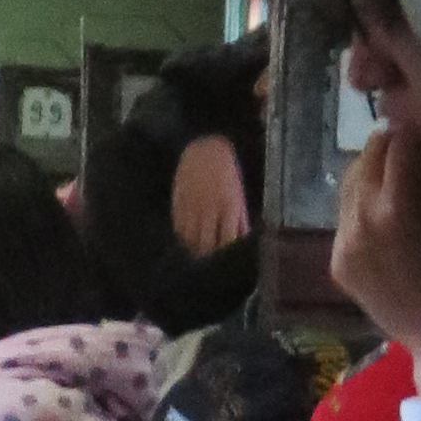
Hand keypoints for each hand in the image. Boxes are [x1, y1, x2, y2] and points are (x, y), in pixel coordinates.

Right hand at [169, 131, 252, 260]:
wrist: (203, 150)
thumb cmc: (226, 173)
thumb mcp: (238, 195)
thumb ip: (240, 220)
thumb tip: (243, 241)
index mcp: (229, 207)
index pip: (228, 241)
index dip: (227, 256)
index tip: (227, 267)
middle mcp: (210, 211)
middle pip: (207, 245)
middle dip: (209, 260)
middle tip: (211, 270)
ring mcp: (192, 209)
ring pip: (191, 241)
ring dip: (195, 254)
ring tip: (198, 263)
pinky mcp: (178, 205)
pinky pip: (179, 230)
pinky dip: (183, 242)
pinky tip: (186, 248)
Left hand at [330, 128, 420, 382]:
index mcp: (398, 204)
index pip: (399, 141)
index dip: (418, 131)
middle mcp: (361, 219)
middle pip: (368, 157)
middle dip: (391, 146)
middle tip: (413, 148)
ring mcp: (343, 243)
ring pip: (350, 185)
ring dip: (373, 173)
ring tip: (398, 180)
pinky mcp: (336, 262)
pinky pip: (346, 218)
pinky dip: (364, 207)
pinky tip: (387, 217)